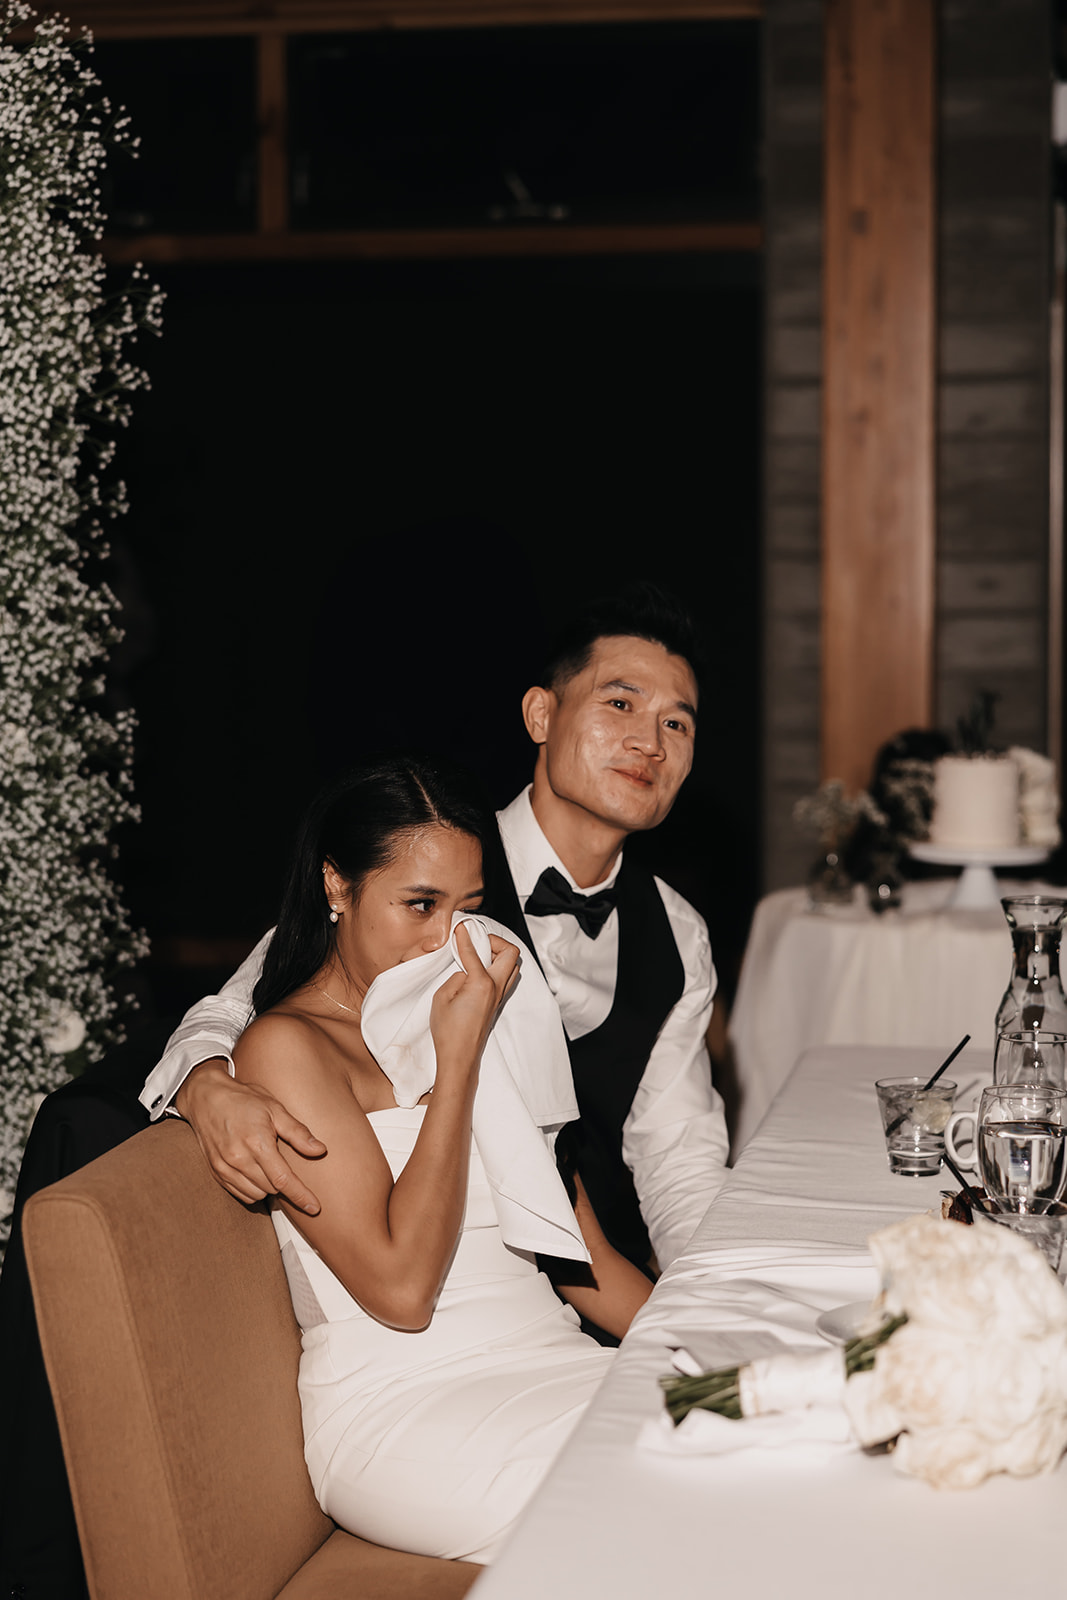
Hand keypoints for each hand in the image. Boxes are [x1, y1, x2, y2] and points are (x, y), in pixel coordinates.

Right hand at [174, 1058, 326, 1211]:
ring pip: (256, 1195)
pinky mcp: (216, 1172)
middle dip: (284, 1183)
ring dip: (268, 1187)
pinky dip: (252, 1189)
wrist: (206, 1097)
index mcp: (257, 1143)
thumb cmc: (244, 1099)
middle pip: (271, 1189)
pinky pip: (240, 1194)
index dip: (301, 1196)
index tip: (315, 1208)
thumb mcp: (275, 1108)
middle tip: (285, 1163)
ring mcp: (225, 1168)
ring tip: (269, 1166)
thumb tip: (320, 1150)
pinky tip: (256, 1172)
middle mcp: (239, 1159)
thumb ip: (298, 1132)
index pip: (283, 1180)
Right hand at [429, 927, 518, 1077]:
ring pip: (512, 967)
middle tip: (477, 942)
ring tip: (479, 956)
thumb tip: (465, 970)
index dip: (465, 938)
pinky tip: (479, 971)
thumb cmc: (449, 1031)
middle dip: (495, 942)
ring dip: (499, 956)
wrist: (459, 1056)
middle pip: (511, 954)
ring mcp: (499, 997)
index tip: (460, 929)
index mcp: (482, 983)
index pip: (475, 952)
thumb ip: (456, 977)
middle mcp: (495, 988)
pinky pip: (505, 978)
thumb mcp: (442, 997)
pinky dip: (496, 968)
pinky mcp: (496, 1004)